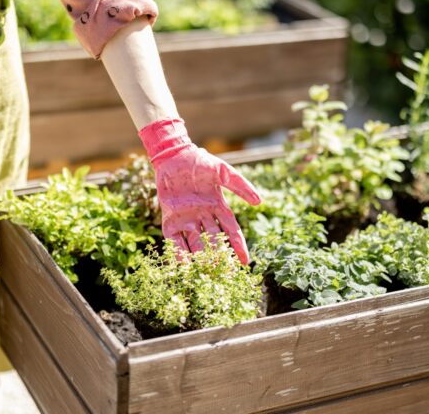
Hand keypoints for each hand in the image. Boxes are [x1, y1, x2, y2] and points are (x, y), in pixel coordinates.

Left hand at [139, 118, 260, 263]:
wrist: (174, 155)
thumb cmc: (200, 161)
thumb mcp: (224, 172)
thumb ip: (241, 186)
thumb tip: (259, 202)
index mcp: (218, 207)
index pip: (231, 231)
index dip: (238, 247)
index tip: (245, 263)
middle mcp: (203, 216)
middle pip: (214, 241)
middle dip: (220, 258)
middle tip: (225, 275)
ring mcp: (186, 218)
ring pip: (195, 243)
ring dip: (200, 258)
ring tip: (206, 274)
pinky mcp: (169, 218)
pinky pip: (174, 239)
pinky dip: (178, 252)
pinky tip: (182, 266)